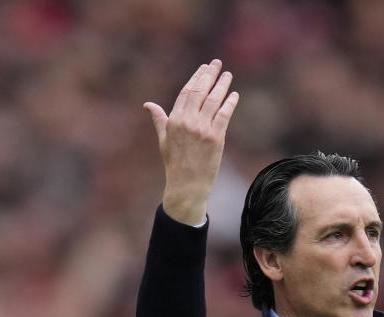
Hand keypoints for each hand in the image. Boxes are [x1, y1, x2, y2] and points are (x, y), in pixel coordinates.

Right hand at [144, 59, 239, 224]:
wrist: (187, 185)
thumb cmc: (175, 163)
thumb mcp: (163, 140)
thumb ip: (159, 119)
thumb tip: (148, 105)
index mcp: (174, 120)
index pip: (187, 92)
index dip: (196, 77)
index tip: (204, 67)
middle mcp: (187, 121)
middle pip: (200, 92)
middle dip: (210, 75)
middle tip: (218, 64)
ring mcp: (202, 129)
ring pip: (214, 101)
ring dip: (222, 85)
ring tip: (228, 75)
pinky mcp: (216, 138)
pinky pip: (224, 115)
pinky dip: (229, 103)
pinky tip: (234, 95)